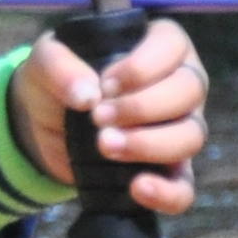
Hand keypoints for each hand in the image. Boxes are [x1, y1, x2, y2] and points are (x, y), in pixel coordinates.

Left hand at [15, 18, 208, 216]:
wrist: (46, 125)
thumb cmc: (60, 80)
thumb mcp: (46, 62)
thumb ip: (59, 67)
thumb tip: (87, 96)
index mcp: (159, 46)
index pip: (173, 46)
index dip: (142, 68)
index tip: (105, 85)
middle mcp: (180, 84)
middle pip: (189, 91)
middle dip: (142, 107)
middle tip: (98, 118)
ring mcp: (180, 129)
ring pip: (191, 136)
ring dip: (149, 144)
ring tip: (105, 146)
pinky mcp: (169, 171)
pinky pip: (184, 188)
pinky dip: (166, 192)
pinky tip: (137, 188)